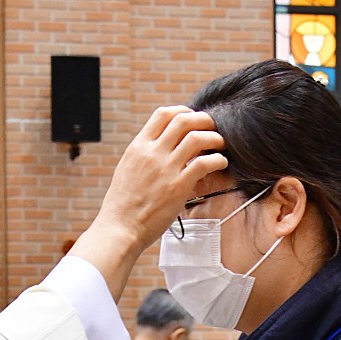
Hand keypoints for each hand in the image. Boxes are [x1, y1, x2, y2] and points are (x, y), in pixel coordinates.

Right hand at [98, 107, 226, 246]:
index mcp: (138, 147)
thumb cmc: (123, 205)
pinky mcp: (178, 187)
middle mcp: (152, 153)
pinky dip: (217, 160)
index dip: (183, 111)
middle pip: (183, 120)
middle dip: (203, 119)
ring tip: (220, 144)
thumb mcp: (127, 169)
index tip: (192, 118)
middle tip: (212, 127)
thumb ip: (144, 155)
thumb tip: (161, 147)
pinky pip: (204, 163)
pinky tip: (220, 163)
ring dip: (214, 138)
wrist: (120, 228)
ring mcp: (165, 169)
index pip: (163, 114)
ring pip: (197, 138)